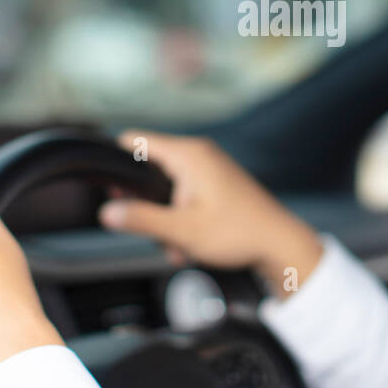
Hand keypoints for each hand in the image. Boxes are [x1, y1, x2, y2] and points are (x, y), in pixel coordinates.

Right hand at [99, 130, 323, 299]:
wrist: (279, 244)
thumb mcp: (181, 230)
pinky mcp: (217, 184)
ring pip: (168, 191)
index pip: (134, 141)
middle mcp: (199, 154)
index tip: (113, 191)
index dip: (117, 165)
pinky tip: (191, 245)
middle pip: (150, 171)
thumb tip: (107, 212)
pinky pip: (185, 197)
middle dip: (148, 206)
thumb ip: (140, 219)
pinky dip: (183, 220)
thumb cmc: (238, 233)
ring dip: (167, 221)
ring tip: (180, 246)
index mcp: (188, 154)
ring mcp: (210, 168)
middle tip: (157, 232)